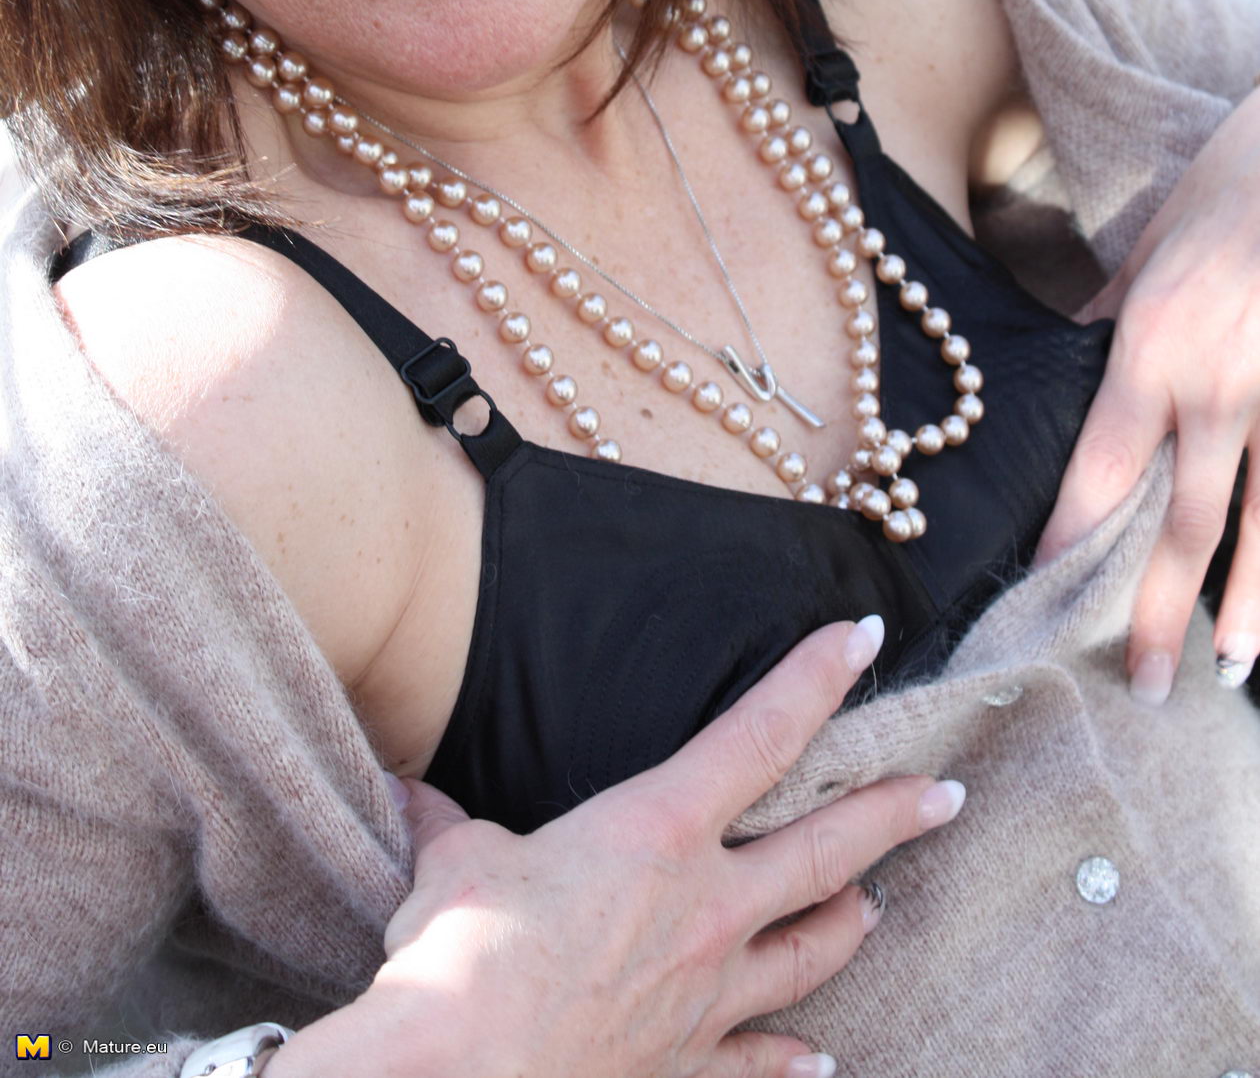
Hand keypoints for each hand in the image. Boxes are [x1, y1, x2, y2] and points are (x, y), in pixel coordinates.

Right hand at [272, 617, 964, 1077]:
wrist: (457, 1074)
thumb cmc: (458, 955)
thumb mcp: (453, 866)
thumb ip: (452, 829)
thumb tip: (418, 799)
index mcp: (658, 830)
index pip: (759, 733)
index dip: (815, 677)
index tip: (862, 636)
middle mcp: (706, 907)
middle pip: (826, 851)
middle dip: (892, 816)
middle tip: (946, 795)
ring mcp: (706, 996)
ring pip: (811, 953)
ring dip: (849, 926)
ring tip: (879, 906)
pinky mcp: (683, 1067)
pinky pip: (756, 1062)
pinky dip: (790, 1063)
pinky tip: (820, 1064)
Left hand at [1035, 87, 1259, 701]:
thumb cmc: (1226, 187)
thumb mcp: (1146, 248)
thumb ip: (1106, 317)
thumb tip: (1071, 353)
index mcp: (1153, 348)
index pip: (1101, 468)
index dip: (1071, 538)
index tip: (1042, 593)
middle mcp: (1218, 388)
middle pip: (1183, 522)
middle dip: (1156, 607)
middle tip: (1137, 680)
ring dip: (1247, 607)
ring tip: (1227, 671)